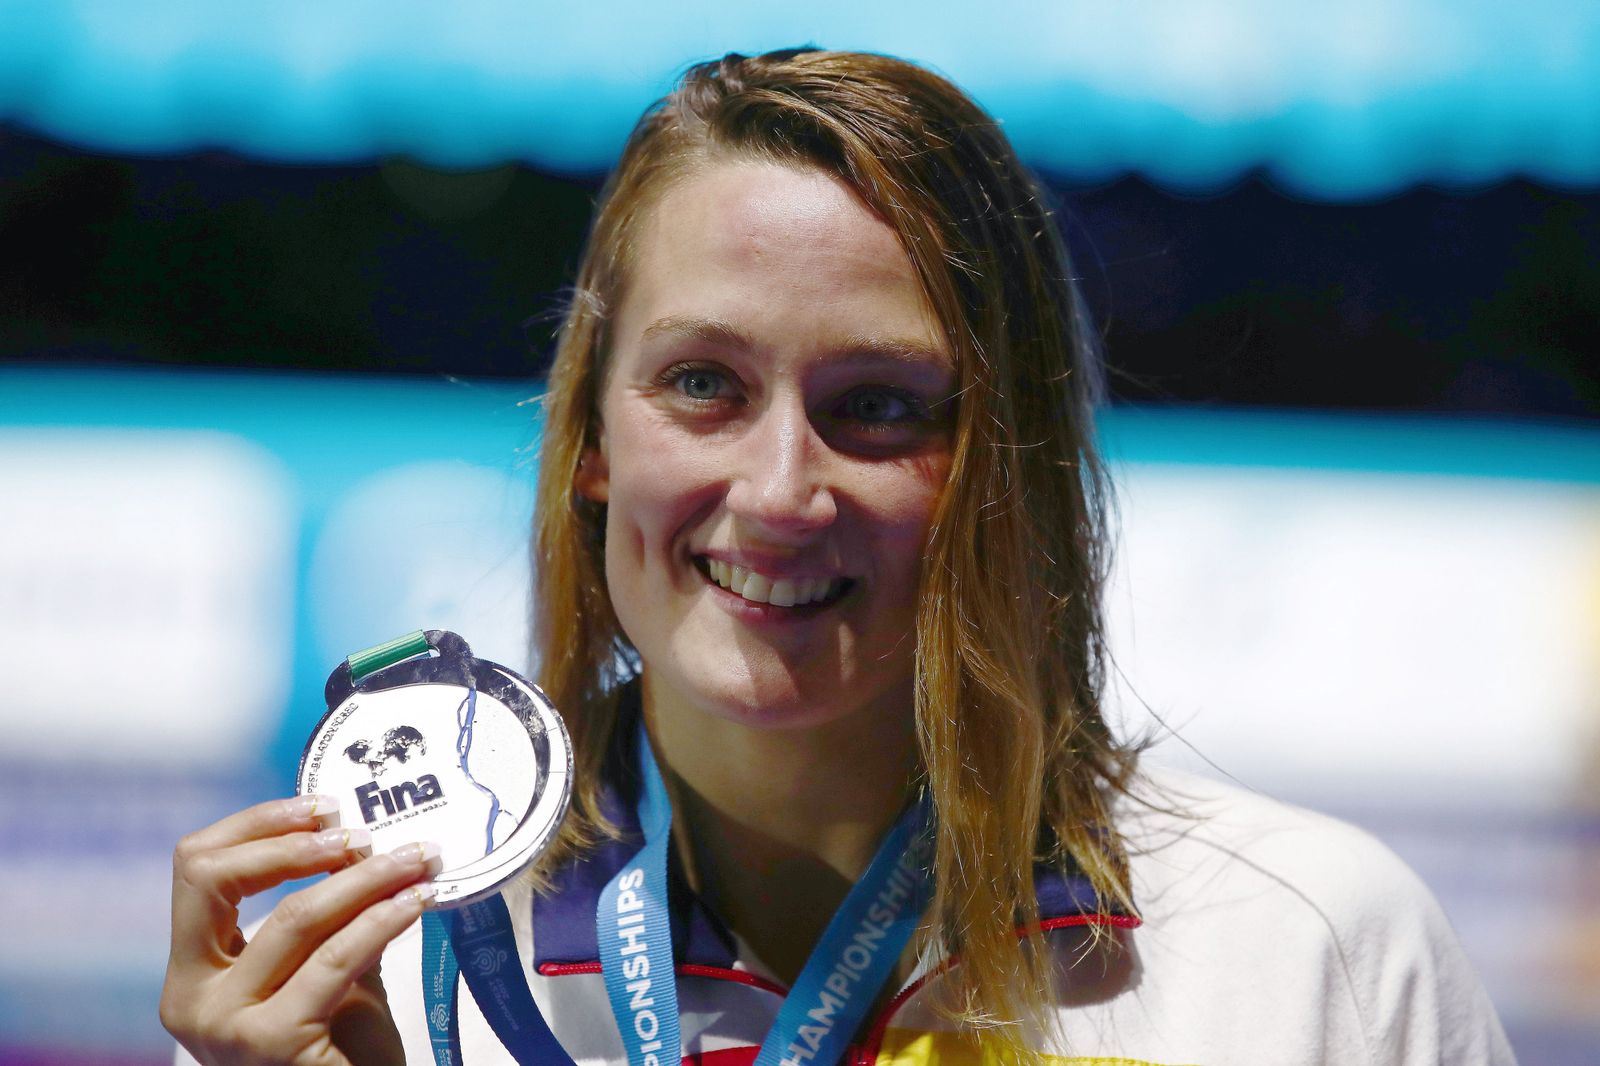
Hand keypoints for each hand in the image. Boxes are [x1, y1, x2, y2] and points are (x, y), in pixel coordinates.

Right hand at [161, 795, 439, 1065]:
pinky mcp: (270, 1044)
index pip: (196, 870)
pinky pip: (333, 958)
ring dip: (366, 878)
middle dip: (292, 843)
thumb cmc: (344, 1045)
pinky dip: (381, 920)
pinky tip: (416, 901)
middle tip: (362, 833)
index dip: (256, 826)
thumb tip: (358, 838)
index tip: (323, 808)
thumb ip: (328, 911)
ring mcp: (224, 1025)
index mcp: (192, 972)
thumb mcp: (325, 964)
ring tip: (416, 861)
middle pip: (215, 880)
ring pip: (292, 916)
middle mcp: (192, 998)